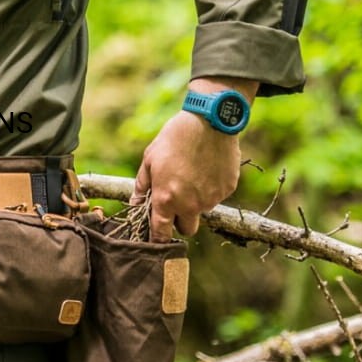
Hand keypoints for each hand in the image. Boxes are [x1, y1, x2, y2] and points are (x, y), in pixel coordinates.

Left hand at [134, 79, 255, 238]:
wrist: (209, 121)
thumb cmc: (175, 138)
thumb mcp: (150, 160)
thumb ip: (142, 187)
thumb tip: (134, 203)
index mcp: (167, 199)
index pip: (161, 234)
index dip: (158, 239)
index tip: (158, 237)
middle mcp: (190, 205)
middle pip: (187, 229)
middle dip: (181, 221)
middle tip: (177, 201)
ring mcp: (211, 199)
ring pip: (203, 211)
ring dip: (196, 201)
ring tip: (193, 174)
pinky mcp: (227, 189)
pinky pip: (217, 196)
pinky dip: (211, 188)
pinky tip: (207, 167)